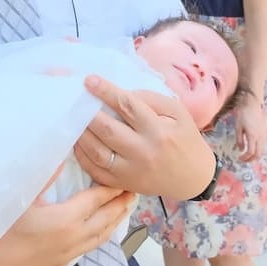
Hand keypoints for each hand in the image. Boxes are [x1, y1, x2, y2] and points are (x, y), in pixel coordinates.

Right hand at [0, 182, 134, 265]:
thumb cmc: (0, 227)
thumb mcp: (20, 196)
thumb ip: (43, 175)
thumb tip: (60, 155)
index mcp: (66, 219)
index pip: (98, 199)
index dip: (112, 186)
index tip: (125, 175)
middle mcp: (74, 237)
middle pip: (107, 218)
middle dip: (122, 203)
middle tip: (136, 188)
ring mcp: (70, 252)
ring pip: (102, 235)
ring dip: (116, 219)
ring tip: (126, 206)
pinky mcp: (62, 261)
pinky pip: (92, 245)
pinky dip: (103, 233)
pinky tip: (103, 228)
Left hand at [73, 75, 216, 199]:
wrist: (193, 177)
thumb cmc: (184, 138)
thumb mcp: (177, 112)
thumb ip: (150, 99)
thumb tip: (120, 93)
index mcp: (158, 130)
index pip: (128, 106)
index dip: (106, 91)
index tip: (89, 80)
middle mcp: (143, 152)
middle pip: (108, 130)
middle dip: (88, 113)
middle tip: (76, 101)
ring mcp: (132, 172)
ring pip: (98, 153)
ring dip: (81, 135)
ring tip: (73, 120)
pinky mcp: (124, 184)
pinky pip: (96, 172)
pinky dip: (82, 156)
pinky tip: (78, 142)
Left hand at [233, 100, 266, 161]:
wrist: (252, 103)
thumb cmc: (243, 114)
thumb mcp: (238, 126)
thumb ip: (239, 139)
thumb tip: (241, 149)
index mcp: (253, 135)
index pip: (251, 152)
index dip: (245, 158)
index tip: (239, 158)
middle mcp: (260, 136)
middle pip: (259, 154)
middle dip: (252, 159)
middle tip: (244, 160)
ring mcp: (264, 134)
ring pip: (262, 150)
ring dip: (256, 155)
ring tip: (248, 156)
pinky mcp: (264, 131)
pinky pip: (263, 145)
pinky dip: (259, 150)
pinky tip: (252, 148)